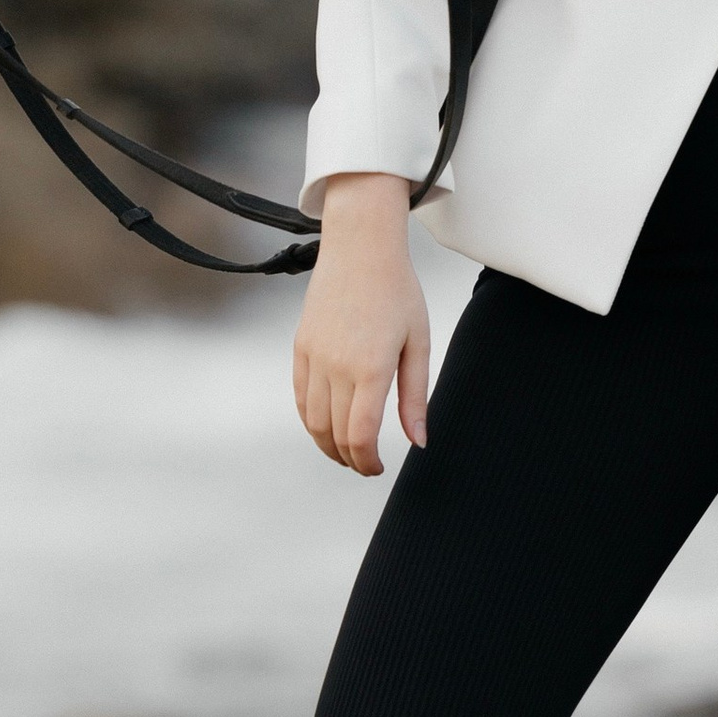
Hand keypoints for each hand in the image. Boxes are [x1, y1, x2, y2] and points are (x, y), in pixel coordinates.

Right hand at [294, 173, 430, 476]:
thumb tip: (417, 440)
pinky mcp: (301, 348)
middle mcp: (336, 366)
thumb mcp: (417, 343)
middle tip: (366, 465)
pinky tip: (327, 423)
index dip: (367, 462)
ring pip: (312, 421)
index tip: (378, 468)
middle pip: (334, 435)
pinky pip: (300, 397)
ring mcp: (314, 357)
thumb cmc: (397, 291)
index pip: (360, 435)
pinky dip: (311, 420)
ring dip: (328, 444)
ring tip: (347, 451)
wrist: (360, 248)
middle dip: (350, 459)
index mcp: (370, 368)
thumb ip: (415, 397)